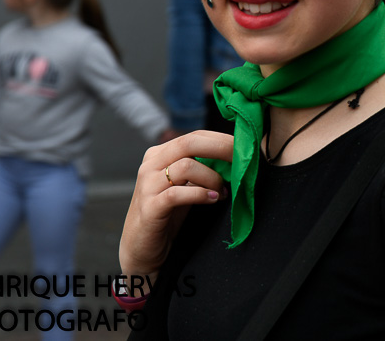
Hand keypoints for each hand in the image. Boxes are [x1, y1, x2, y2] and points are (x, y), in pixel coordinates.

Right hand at [119, 130, 232, 281]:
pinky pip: (177, 193)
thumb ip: (201, 168)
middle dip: (221, 148)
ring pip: (186, 166)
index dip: (222, 140)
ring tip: (223, 192)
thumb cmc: (168, 214)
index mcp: (160, 154)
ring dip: (212, 178)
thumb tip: (235, 158)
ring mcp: (148, 185)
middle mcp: (151, 165)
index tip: (243, 148)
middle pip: (189, 143)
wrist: (142, 248)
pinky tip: (213, 199)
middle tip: (241, 161)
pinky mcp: (150, 207)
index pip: (195, 136)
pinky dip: (200, 194)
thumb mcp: (186, 185)